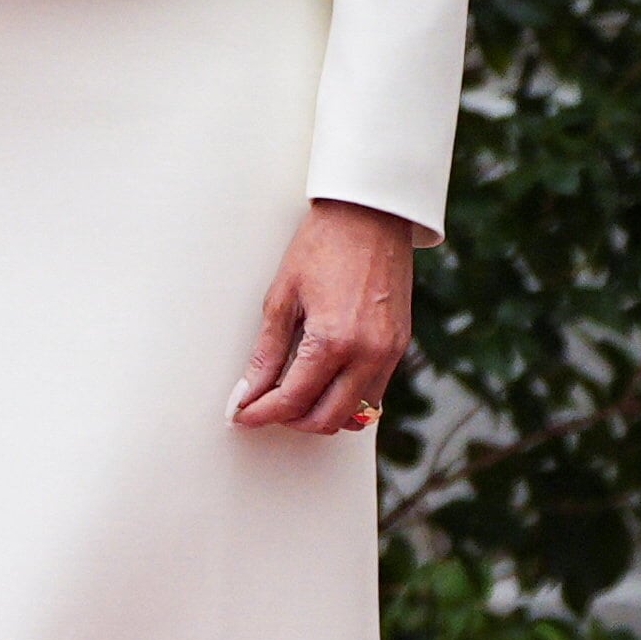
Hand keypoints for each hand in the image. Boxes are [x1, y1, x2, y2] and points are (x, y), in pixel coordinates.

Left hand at [234, 198, 415, 432]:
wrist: (369, 218)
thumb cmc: (320, 247)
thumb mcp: (281, 297)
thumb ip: (266, 352)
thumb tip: (247, 391)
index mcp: (333, 341)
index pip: (293, 399)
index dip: (261, 413)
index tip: (240, 415)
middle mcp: (368, 355)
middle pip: (327, 418)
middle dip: (290, 421)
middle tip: (261, 408)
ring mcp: (389, 353)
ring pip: (355, 412)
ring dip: (320, 414)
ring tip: (288, 396)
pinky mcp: (400, 347)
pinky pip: (374, 391)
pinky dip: (345, 398)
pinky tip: (320, 383)